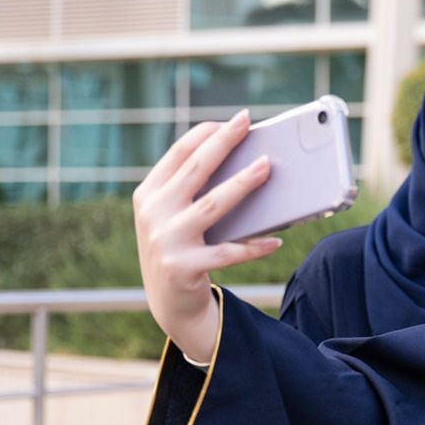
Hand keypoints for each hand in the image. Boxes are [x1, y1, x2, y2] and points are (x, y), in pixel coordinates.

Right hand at [133, 110, 281, 360]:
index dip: (204, 135)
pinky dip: (254, 246)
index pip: (176, 155)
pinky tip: (276, 241)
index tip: (230, 120)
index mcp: (148, 195)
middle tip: (246, 122)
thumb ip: (195, 191)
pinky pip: (227, 252)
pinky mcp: (182, 267)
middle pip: (194, 171)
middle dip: (222, 143)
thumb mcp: (176, 217)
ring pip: (212, 205)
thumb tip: (246, 161)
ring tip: (267, 166)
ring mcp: (165, 241)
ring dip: (242, 183)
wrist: (168, 303)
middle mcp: (152, 214)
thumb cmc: (183, 247)